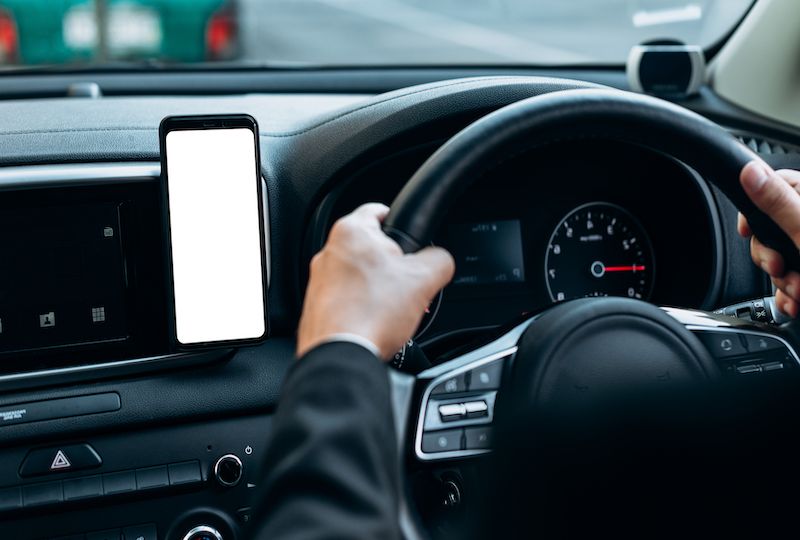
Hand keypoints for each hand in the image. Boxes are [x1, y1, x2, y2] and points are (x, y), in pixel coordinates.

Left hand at [297, 203, 454, 359]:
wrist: (341, 354)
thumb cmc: (372, 314)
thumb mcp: (424, 280)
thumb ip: (439, 259)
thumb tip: (441, 260)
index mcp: (351, 232)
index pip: (379, 210)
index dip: (400, 220)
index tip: (410, 233)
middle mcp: (328, 252)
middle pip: (371, 247)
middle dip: (392, 264)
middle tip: (409, 281)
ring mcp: (319, 280)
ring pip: (358, 274)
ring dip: (377, 287)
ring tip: (394, 307)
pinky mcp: (317, 305)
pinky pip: (345, 297)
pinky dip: (362, 305)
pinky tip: (376, 321)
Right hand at [737, 161, 799, 316]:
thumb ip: (778, 202)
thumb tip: (751, 172)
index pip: (776, 186)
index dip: (755, 210)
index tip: (748, 231)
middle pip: (774, 228)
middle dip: (771, 256)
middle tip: (780, 267)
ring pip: (783, 256)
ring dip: (784, 280)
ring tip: (798, 292)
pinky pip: (795, 275)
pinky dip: (791, 291)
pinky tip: (797, 301)